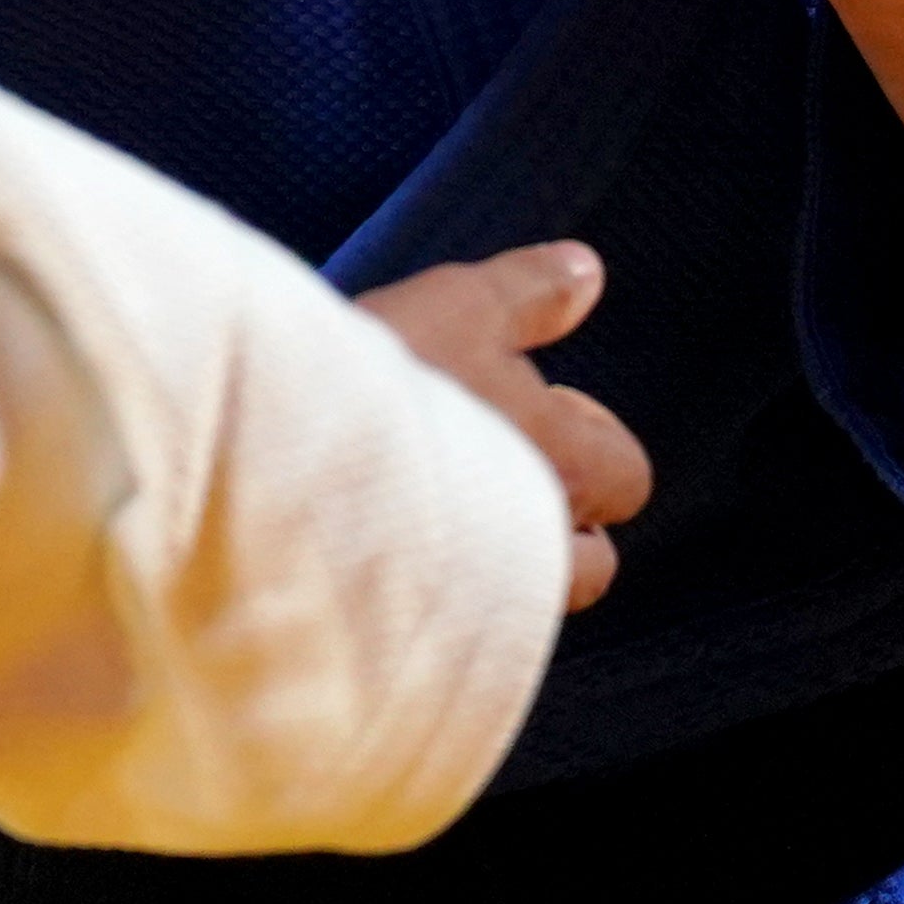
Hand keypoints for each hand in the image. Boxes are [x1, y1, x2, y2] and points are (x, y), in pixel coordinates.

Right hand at [355, 239, 647, 610]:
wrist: (277, 453)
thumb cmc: (379, 373)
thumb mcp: (458, 306)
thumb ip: (530, 292)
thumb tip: (586, 271)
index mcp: (564, 462)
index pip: (627, 474)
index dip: (589, 438)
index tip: (534, 408)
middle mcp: (541, 544)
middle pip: (591, 561)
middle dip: (558, 520)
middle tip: (492, 469)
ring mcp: (482, 600)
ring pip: (528, 603)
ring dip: (505, 567)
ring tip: (446, 521)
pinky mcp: (420, 631)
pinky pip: (462, 632)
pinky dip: (445, 603)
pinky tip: (395, 558)